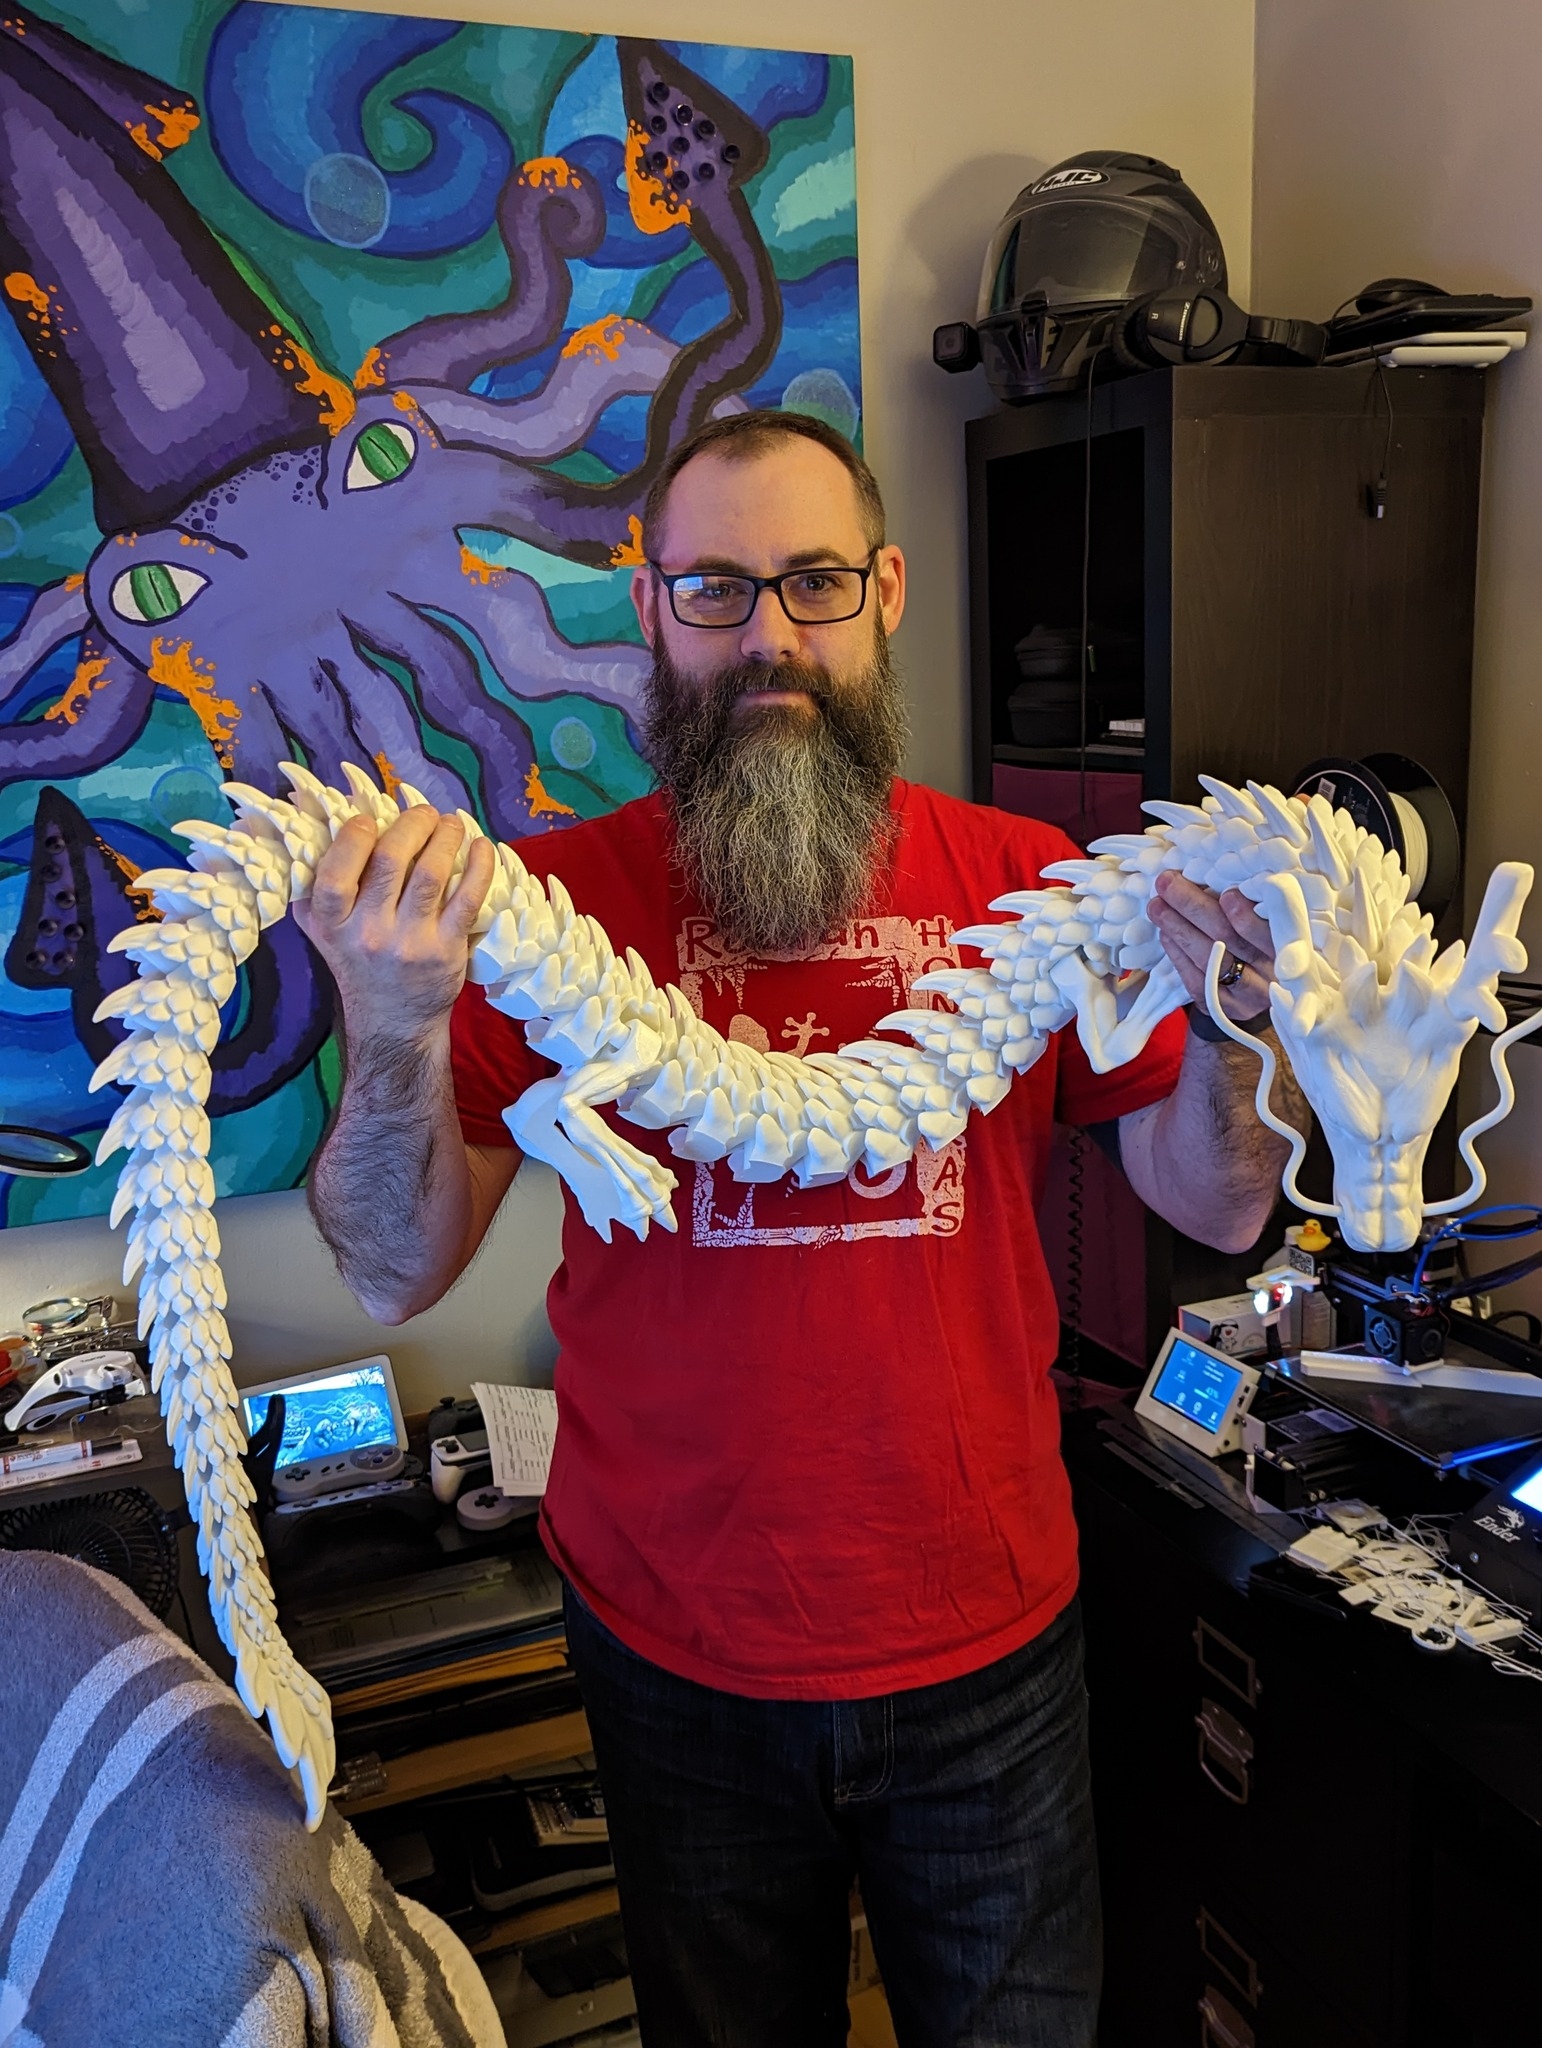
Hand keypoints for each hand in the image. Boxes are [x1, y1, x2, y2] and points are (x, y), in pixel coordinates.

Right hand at [293, 806, 495, 1043]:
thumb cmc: (358, 964)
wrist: (393, 1020)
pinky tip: (482, 846)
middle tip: (422, 812)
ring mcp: (410, 942)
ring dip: (444, 837)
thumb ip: (312, 888)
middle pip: (389, 862)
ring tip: (450, 822)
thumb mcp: (322, 932)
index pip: (336, 874)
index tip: (370, 818)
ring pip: (429, 874)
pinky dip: (478, 867)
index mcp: (332, 925)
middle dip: (410, 825)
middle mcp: (368, 933)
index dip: (353, 837)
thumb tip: (310, 825)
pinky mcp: (447, 949)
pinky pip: (467, 898)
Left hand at [1148, 871, 1274, 1021]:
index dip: (1247, 916)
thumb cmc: (1266, 946)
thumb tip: (1216, 873)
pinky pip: (1196, 980)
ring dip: (1177, 928)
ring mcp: (1245, 996)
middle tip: (1167, 883)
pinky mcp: (1221, 1009)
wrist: (1263, 995)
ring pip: (1208, 959)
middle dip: (1193, 908)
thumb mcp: (1273, 925)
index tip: (1227, 893)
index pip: (1269, 933)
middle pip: (1228, 940)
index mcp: (1290, 949)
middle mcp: (1271, 976)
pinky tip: (1165, 932)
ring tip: (1156, 904)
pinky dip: (1177, 953)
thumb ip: (1258, 906)